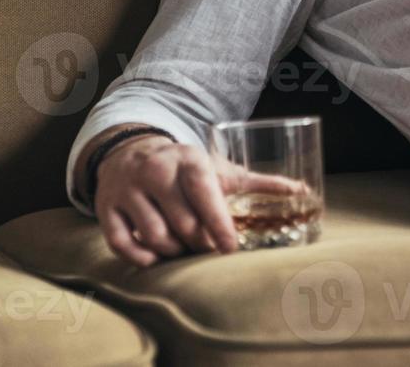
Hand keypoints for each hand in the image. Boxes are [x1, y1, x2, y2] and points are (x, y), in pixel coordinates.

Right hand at [93, 135, 305, 267]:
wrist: (130, 151)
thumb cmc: (184, 166)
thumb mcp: (218, 168)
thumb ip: (259, 181)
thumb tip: (302, 189)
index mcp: (188, 159)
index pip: (204, 194)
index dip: (218, 224)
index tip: (230, 248)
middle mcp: (155, 172)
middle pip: (182, 223)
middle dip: (199, 242)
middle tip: (209, 248)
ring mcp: (127, 190)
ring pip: (155, 236)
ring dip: (174, 251)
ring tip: (185, 248)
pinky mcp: (107, 208)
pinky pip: (122, 244)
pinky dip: (141, 257)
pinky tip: (155, 257)